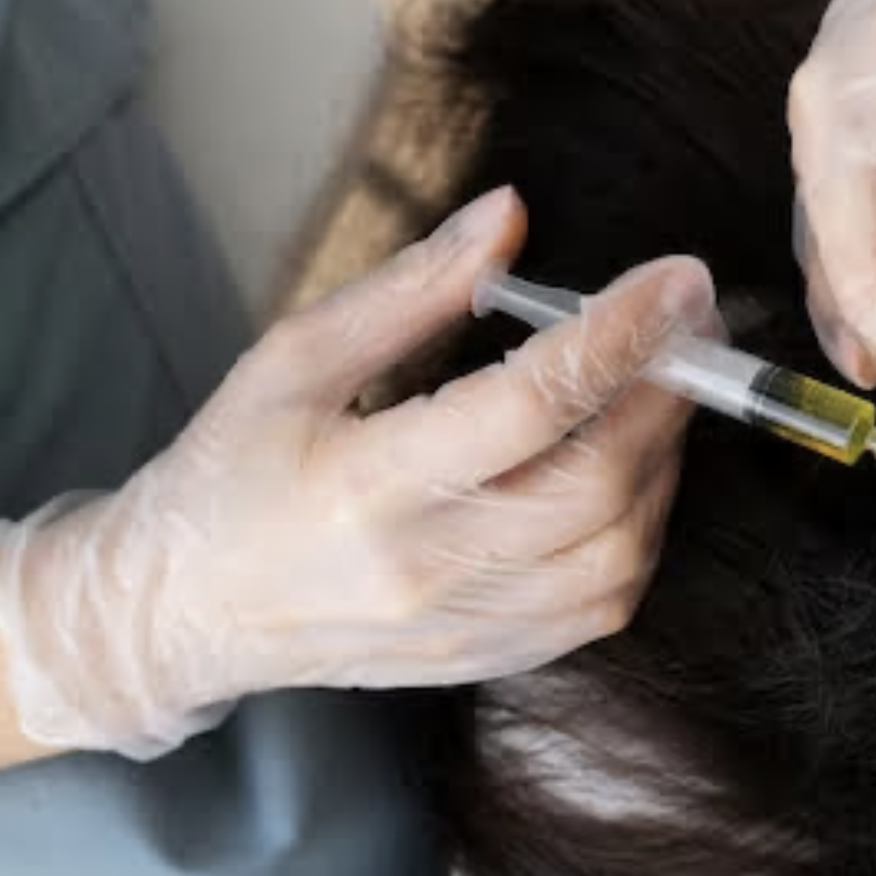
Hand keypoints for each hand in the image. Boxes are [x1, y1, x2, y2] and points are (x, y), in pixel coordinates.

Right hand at [0, 188, 714, 758]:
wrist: (184, 612)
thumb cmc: (232, 471)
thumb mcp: (295, 357)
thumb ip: (411, 288)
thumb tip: (511, 215)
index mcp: (367, 484)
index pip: (529, 405)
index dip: (619, 336)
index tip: (678, 281)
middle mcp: (424, 569)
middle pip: (596, 485)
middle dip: (666, 396)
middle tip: (691, 331)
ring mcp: (463, 626)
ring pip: (619, 553)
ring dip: (663, 466)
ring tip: (658, 395)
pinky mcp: (488, 659)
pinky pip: (603, 605)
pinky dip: (639, 532)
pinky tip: (627, 475)